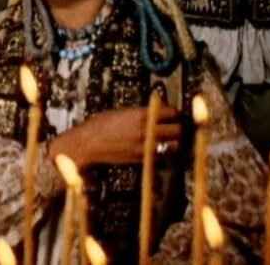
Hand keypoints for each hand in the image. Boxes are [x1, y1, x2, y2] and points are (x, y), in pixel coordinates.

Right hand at [46, 105, 182, 168]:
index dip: (176, 113)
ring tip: (170, 140)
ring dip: (175, 143)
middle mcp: (147, 130)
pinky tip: (158, 151)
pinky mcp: (142, 159)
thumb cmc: (103, 124)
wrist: (89, 143)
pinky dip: (163, 154)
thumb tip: (159, 110)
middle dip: (179, 128)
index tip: (176, 114)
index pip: (172, 112)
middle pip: (178, 130)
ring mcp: (146, 146)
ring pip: (174, 146)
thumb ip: (143, 112)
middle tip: (177, 127)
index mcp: (143, 114)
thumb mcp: (124, 111)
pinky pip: (162, 157)